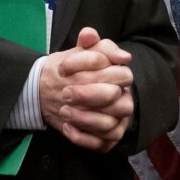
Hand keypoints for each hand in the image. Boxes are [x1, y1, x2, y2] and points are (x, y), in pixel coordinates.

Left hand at [40, 27, 134, 151]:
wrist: (55, 90)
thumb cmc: (73, 71)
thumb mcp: (80, 52)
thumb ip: (87, 41)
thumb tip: (89, 34)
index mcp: (121, 78)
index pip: (121, 74)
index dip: (92, 70)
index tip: (64, 69)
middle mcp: (124, 100)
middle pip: (118, 101)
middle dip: (89, 96)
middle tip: (65, 93)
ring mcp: (117, 121)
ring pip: (109, 125)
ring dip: (84, 119)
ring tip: (63, 111)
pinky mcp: (106, 139)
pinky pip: (101, 144)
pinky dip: (82, 138)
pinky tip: (66, 127)